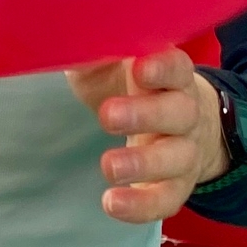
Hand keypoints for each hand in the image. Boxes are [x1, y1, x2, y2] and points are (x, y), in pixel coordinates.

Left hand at [66, 49, 230, 223]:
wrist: (181, 122)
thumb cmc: (132, 85)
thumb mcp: (111, 63)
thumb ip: (92, 53)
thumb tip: (59, 40)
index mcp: (171, 75)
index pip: (176, 67)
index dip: (162, 68)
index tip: (138, 68)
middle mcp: (187, 111)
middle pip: (179, 112)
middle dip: (145, 115)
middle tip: (107, 116)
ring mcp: (186, 150)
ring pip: (177, 158)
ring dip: (144, 164)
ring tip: (109, 167)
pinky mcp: (178, 185)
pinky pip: (168, 199)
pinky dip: (143, 205)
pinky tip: (112, 204)